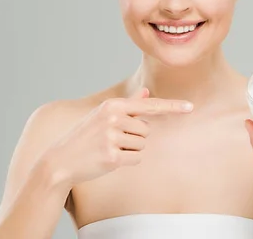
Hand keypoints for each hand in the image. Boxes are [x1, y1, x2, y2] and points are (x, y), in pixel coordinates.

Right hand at [44, 88, 192, 188]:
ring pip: (142, 144)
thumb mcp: (104, 115)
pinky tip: (108, 159)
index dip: (172, 106)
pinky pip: (136, 158)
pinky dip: (127, 161)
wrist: (61, 159)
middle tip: (112, 139)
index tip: (191, 107)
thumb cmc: (86, 136)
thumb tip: (146, 92)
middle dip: (135, 136)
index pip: (149, 105)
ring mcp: (112, 137)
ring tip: (108, 148)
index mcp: (113, 106)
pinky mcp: (112, 157)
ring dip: (130, 149)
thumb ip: (128, 104)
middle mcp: (114, 118)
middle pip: (147, 129)